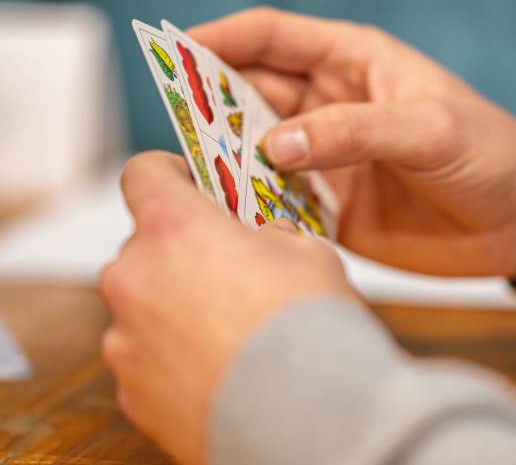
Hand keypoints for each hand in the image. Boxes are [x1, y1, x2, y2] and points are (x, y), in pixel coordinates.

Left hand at [100, 151, 353, 464]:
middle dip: (184, 253)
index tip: (189, 184)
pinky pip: (150, 357)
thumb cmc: (310, 326)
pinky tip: (223, 369)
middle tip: (231, 269)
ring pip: (147, 305)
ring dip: (179, 307)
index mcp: (174, 229)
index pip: (143, 174)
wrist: (311, 420)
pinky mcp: (132, 392)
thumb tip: (265, 240)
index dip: (168, 174)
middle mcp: (134, 279)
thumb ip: (273, 235)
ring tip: (232, 331)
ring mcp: (126, 341)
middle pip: (146, 247)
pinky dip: (177, 357)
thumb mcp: (309, 253)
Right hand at [190, 8, 515, 278]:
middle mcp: (332, 105)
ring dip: (227, 159)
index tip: (173, 53)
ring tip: (197, 176)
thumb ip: (353, 132)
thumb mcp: (429, 129)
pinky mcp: (330, 206)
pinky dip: (253, 206)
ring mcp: (328, 157)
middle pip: (251, 93)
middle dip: (210, 105)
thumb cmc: (489, 155)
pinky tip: (234, 217)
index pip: (272, 38)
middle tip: (176, 126)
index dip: (220, 39)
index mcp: (353, 63)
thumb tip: (275, 145)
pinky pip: (277, 200)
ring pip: (256, 149)